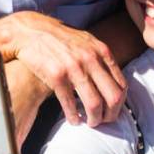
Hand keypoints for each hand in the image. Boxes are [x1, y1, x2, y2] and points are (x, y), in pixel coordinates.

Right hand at [2, 11, 126, 126]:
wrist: (31, 30)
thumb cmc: (60, 39)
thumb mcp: (86, 41)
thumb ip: (101, 57)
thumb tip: (114, 78)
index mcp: (101, 51)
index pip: (121, 85)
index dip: (120, 103)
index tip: (112, 111)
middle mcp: (91, 59)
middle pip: (112, 97)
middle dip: (110, 115)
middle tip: (103, 121)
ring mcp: (74, 68)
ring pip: (94, 104)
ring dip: (93, 119)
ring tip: (89, 123)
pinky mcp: (56, 76)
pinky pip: (70, 104)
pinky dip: (73, 117)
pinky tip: (73, 120)